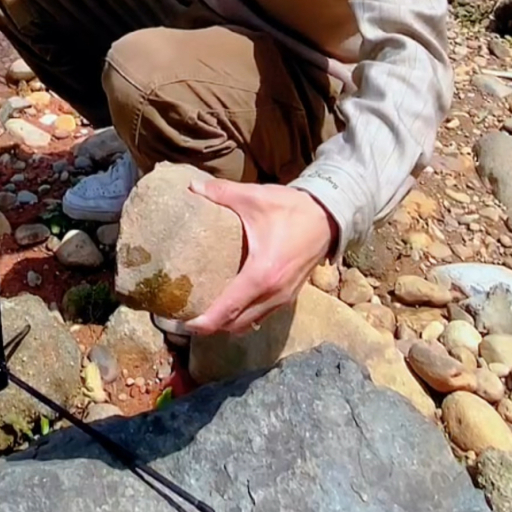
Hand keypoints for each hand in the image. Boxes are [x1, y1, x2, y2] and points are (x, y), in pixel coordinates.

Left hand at [184, 180, 336, 338]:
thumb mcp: (254, 197)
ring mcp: (283, 298)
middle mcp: (273, 294)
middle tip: (187, 312)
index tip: (183, 322)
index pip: (228, 309)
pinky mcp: (289, 296)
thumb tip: (192, 187)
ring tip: (205, 309)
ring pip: (249, 323)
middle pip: (235, 324)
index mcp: (261, 274)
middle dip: (211, 325)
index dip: (205, 321)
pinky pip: (261, 316)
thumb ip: (220, 192)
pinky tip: (230, 303)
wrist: (327, 216)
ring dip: (228, 323)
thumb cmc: (291, 208)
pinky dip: (244, 317)